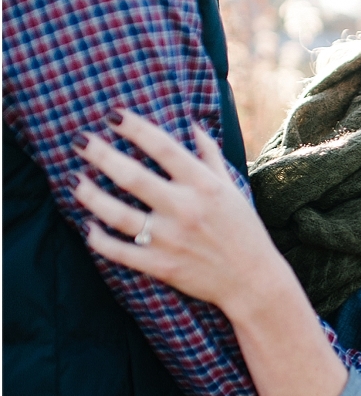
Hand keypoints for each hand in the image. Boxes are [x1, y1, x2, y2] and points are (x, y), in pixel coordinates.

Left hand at [72, 109, 348, 395]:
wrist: (252, 280)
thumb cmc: (243, 229)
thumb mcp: (231, 187)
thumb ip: (209, 155)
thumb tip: (192, 125)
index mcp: (203, 185)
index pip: (162, 147)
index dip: (134, 127)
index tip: (112, 115)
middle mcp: (184, 208)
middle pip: (132, 176)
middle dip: (101, 155)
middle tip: (80, 140)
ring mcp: (170, 239)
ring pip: (118, 214)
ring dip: (91, 196)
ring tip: (75, 180)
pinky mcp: (160, 266)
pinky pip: (119, 252)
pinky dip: (99, 239)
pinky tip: (88, 226)